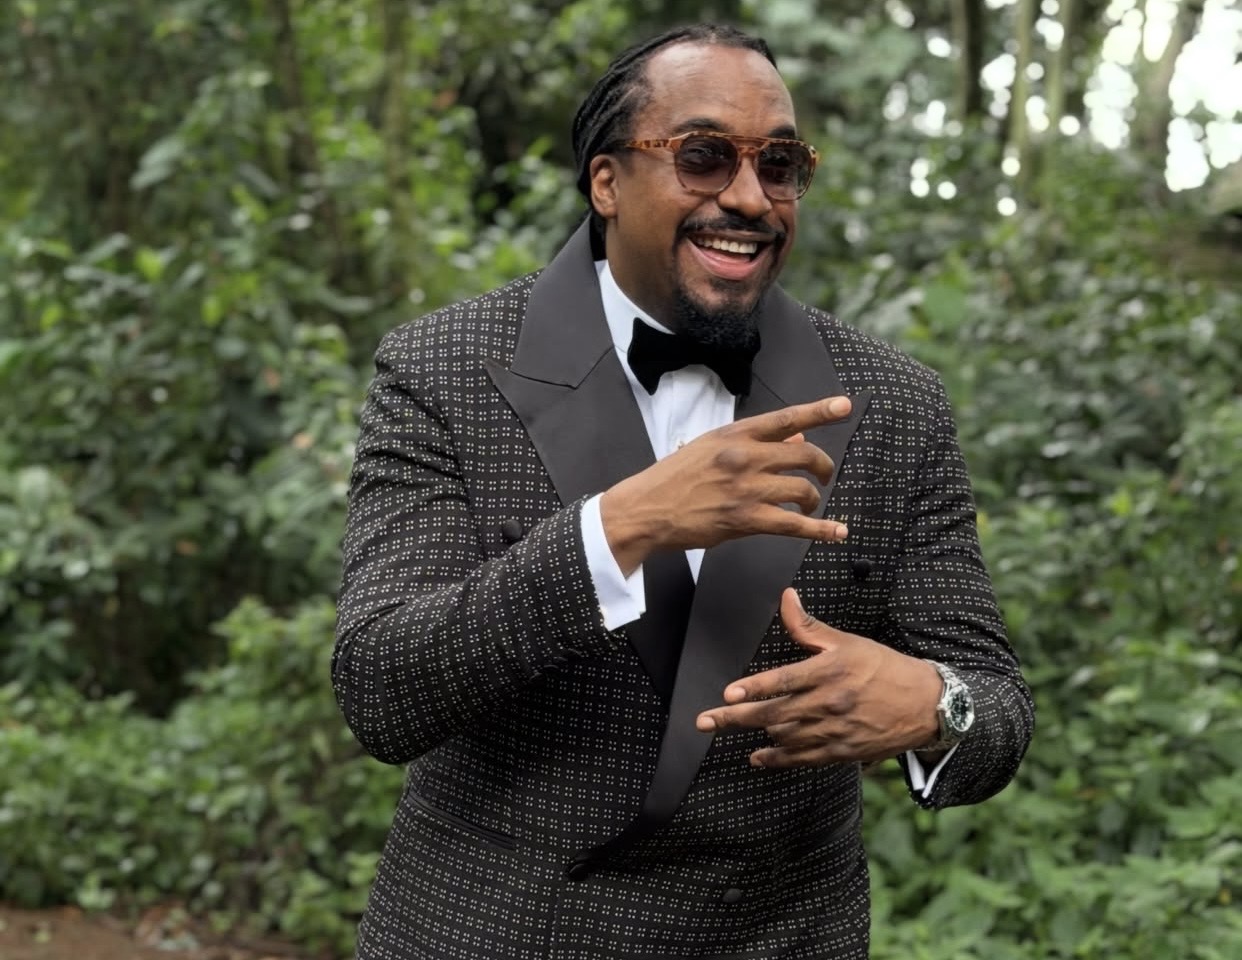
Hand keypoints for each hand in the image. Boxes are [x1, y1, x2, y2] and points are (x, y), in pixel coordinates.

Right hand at [600, 396, 852, 573]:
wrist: (647, 509)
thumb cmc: (675, 478)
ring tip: (808, 506)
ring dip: (812, 499)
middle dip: (823, 466)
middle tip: (825, 476)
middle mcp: (744, 457)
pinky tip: (836, 532)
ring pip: (801, 489)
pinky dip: (820, 530)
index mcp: (734, 435)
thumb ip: (751, 443)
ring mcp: (746, 489)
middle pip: (805, 455)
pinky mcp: (746, 520)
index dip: (819, 411)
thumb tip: (794, 439)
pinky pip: (794, 524)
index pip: (786, 419)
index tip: (845, 405)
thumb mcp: (710, 448)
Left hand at [695, 589, 941, 767]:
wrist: (925, 704)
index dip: (754, 688)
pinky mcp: (842, 752)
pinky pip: (803, 759)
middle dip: (736, 718)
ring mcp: (835, 731)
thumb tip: (785, 597)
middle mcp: (830, 703)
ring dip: (754, 734)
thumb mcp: (846, 641)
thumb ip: (808, 626)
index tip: (728, 692)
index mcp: (830, 671)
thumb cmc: (883, 667)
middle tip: (705, 722)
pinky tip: (758, 757)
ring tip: (726, 728)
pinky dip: (778, 759)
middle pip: (774, 713)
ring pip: (785, 736)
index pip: (784, 681)